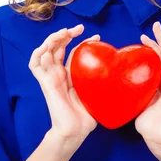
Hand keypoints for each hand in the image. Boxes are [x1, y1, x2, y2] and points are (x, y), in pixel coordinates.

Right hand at [29, 24, 100, 141]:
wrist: (76, 131)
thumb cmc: (88, 115)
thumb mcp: (98, 92)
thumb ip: (105, 80)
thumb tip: (126, 73)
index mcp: (71, 74)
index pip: (74, 51)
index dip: (84, 41)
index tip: (97, 37)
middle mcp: (59, 73)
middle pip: (58, 46)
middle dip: (67, 34)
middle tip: (80, 28)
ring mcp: (51, 76)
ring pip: (45, 50)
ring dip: (52, 38)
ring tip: (64, 32)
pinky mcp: (45, 83)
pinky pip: (34, 65)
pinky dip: (38, 52)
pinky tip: (47, 46)